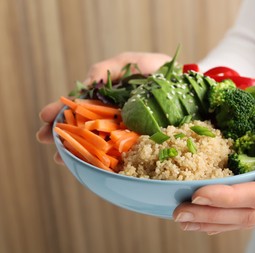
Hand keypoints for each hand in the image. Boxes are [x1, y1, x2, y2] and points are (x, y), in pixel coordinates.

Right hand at [36, 52, 170, 163]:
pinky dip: (106, 161)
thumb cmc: (157, 69)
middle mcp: (112, 116)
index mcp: (106, 98)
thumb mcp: (129, 62)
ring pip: (98, 143)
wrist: (187, 84)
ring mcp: (126, 131)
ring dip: (78, 151)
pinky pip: (121, 154)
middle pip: (83, 127)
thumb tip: (86, 82)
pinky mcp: (141, 143)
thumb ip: (107, 68)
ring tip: (62, 159)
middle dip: (62, 134)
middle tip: (45, 141)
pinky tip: (93, 168)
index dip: (61, 112)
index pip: (78, 107)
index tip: (44, 119)